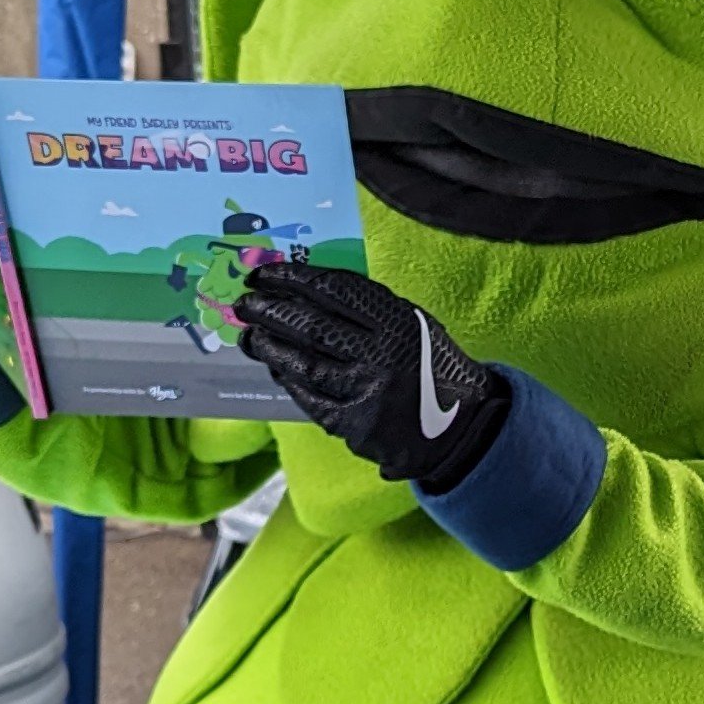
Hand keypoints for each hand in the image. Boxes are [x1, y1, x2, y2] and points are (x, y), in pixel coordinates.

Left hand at [237, 259, 510, 492]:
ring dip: (269, 347)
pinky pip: (310, 397)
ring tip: (250, 336)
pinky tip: (275, 368)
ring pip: (303, 363)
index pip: (333, 290)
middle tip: (244, 305)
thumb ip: (368, 309)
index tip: (264, 274)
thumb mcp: (413, 324)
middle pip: (312, 326)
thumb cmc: (431, 367)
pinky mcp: (355, 425)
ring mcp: (366, 392)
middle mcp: (382, 355)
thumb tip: (305, 290)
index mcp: (398, 321)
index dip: (292, 279)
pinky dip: (288, 380)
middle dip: (270, 311)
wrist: (458, 428)